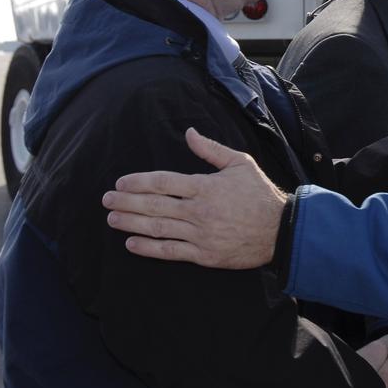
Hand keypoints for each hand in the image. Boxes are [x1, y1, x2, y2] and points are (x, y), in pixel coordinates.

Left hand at [102, 128, 288, 268]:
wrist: (281, 229)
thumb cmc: (260, 194)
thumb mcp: (240, 163)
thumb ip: (211, 149)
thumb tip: (189, 132)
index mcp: (205, 186)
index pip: (163, 182)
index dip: (138, 182)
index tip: (121, 183)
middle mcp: (199, 211)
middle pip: (154, 205)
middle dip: (126, 202)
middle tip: (106, 200)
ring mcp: (200, 234)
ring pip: (157, 228)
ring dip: (131, 223)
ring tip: (112, 219)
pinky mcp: (204, 255)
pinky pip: (170, 251)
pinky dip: (148, 248)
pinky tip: (131, 243)